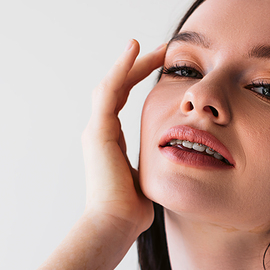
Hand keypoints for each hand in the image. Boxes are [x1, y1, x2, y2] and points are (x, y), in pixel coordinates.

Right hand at [82, 40, 165, 236]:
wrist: (115, 223)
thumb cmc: (131, 211)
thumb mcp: (148, 178)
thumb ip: (154, 166)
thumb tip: (172, 165)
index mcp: (110, 142)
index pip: (123, 101)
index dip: (140, 81)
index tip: (163, 67)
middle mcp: (100, 132)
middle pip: (117, 87)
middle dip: (138, 67)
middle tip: (163, 50)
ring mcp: (97, 130)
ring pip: (112, 84)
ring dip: (131, 63)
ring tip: (149, 45)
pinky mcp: (98, 131)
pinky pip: (110, 90)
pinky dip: (122, 68)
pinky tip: (135, 50)